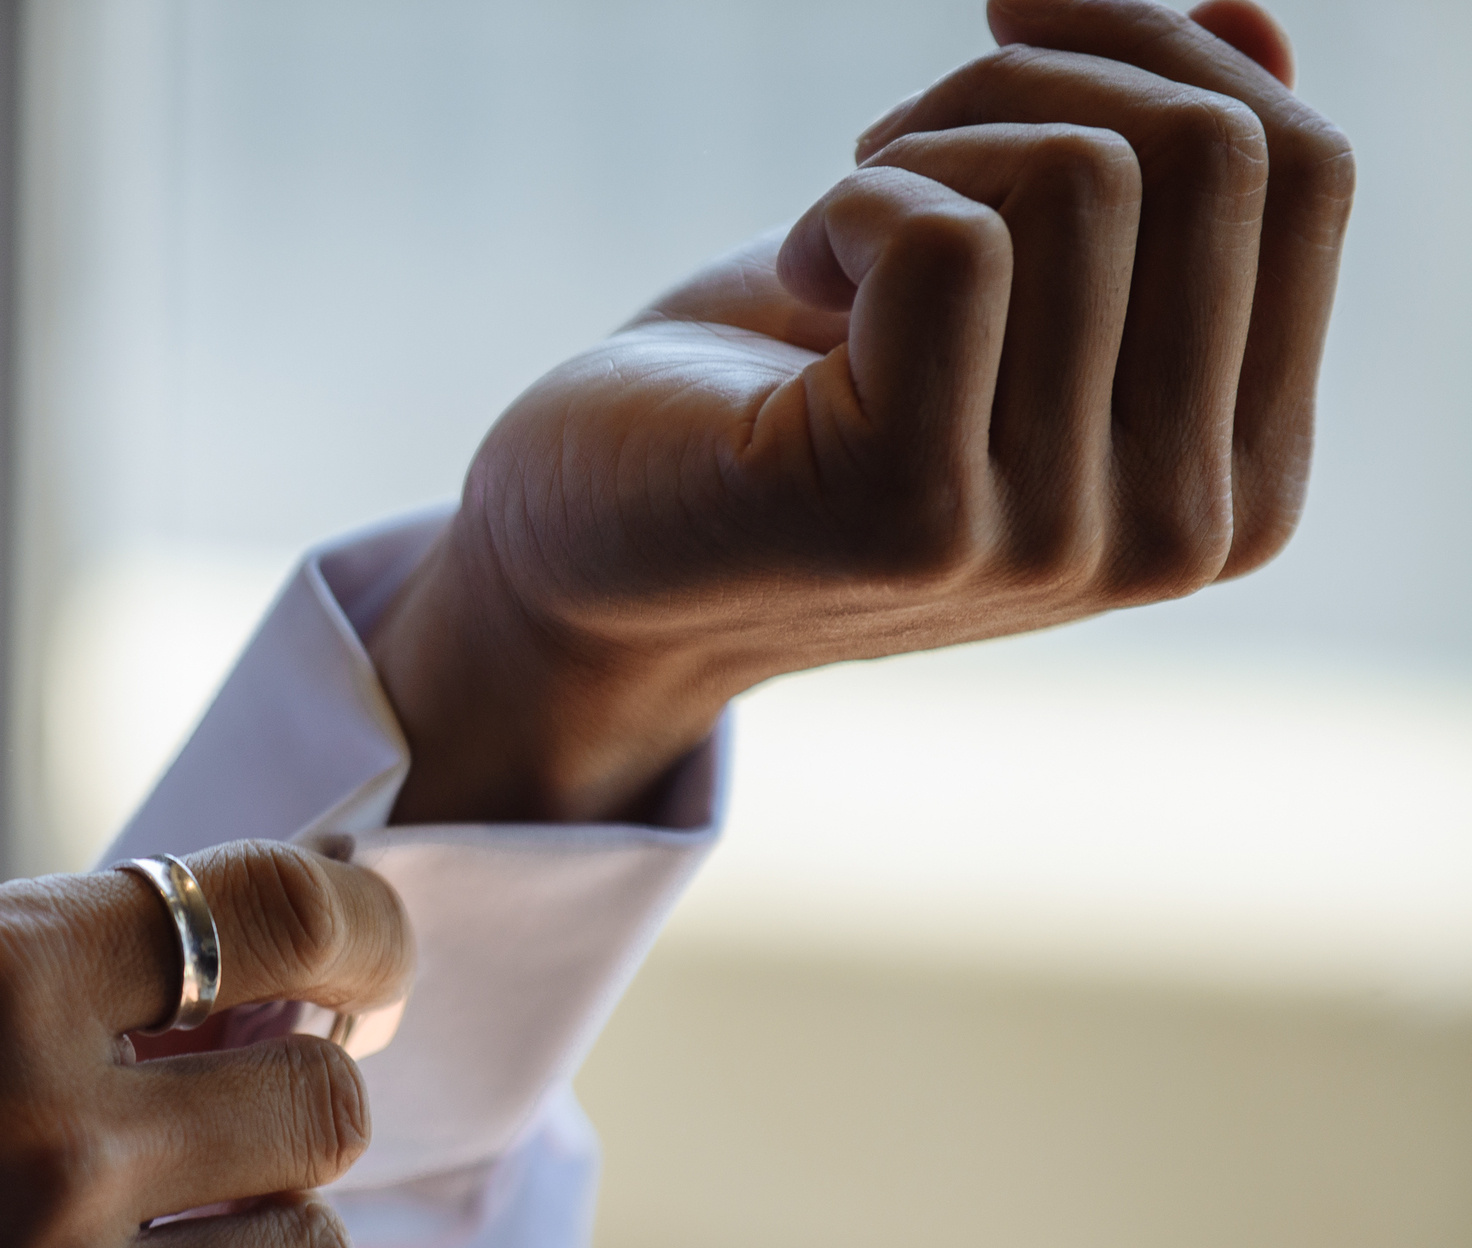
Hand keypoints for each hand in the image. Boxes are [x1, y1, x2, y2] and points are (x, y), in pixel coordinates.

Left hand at [368, 0, 1353, 824]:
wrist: (597, 537)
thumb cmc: (795, 386)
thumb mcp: (1006, 275)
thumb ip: (1150, 180)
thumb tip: (1250, 18)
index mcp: (1246, 481)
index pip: (1306, 176)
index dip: (1158, 46)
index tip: (1014, 25)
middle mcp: (1180, 534)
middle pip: (1208, 159)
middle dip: (1029, 84)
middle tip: (889, 148)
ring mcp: (1054, 540)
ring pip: (1077, 181)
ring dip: (918, 151)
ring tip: (832, 245)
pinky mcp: (914, 511)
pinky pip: (944, 236)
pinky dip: (844, 208)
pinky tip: (795, 289)